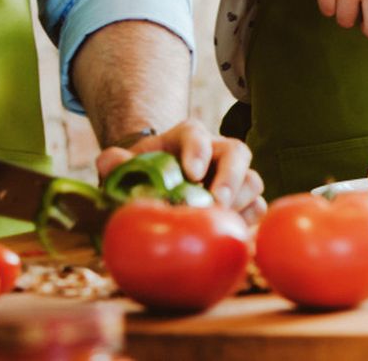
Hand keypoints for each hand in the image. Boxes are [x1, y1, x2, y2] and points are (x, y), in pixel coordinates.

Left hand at [96, 120, 267, 222]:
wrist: (161, 184)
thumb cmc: (145, 173)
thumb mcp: (127, 164)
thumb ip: (115, 161)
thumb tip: (109, 163)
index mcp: (188, 136)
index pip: (197, 135)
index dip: (198, 151)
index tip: (192, 173)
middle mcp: (218, 150)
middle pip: (238, 153)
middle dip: (230, 178)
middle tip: (217, 202)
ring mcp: (235, 174)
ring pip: (252, 181)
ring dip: (239, 202)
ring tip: (218, 221)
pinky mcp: (244, 199)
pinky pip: (258, 207)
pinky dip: (247, 220)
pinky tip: (227, 231)